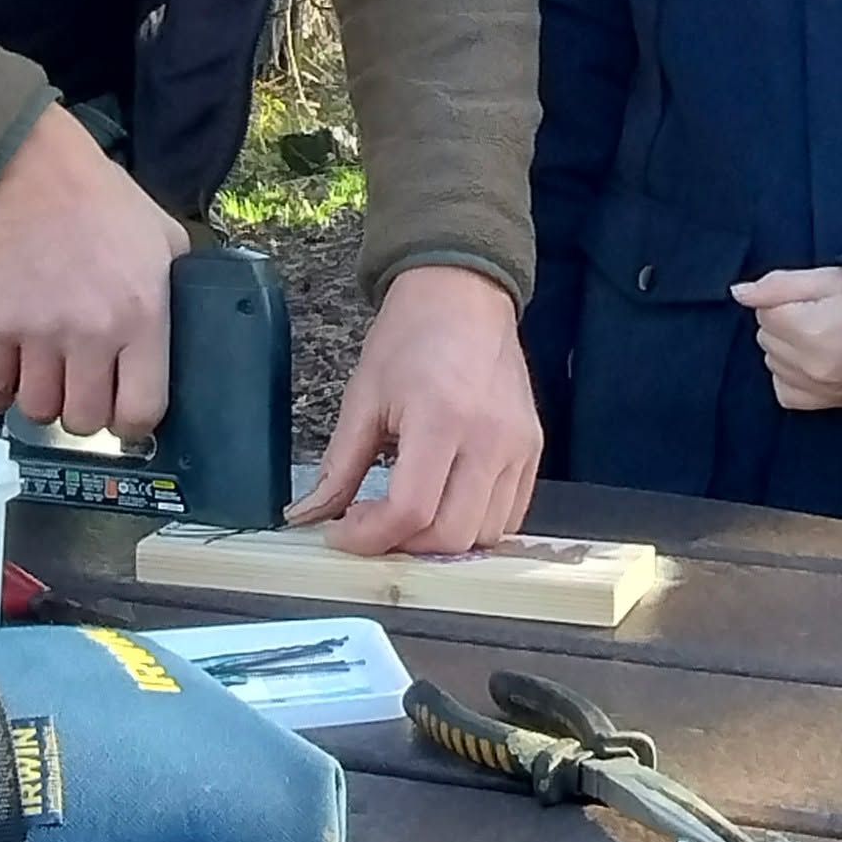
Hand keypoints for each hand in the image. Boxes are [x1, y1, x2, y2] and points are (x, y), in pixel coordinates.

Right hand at [0, 105, 190, 436]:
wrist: (31, 169)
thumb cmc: (105, 202)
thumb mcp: (166, 240)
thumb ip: (178, 291)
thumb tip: (191, 332)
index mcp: (144, 315)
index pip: (142, 409)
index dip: (134, 424)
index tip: (126, 417)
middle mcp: (92, 332)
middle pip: (85, 419)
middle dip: (86, 414)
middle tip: (84, 392)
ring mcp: (38, 331)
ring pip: (38, 409)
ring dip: (43, 402)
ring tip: (47, 381)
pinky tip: (7, 380)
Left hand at [286, 265, 542, 555]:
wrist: (462, 296)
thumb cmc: (410, 337)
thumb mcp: (362, 396)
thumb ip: (338, 466)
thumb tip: (308, 515)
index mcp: (440, 418)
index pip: (410, 508)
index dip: (369, 536)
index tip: (343, 533)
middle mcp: (489, 438)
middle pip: (450, 535)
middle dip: (403, 545)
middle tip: (372, 527)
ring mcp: (518, 447)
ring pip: (484, 535)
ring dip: (440, 542)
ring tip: (407, 516)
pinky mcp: (533, 450)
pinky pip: (510, 515)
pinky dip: (474, 526)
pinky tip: (443, 505)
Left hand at [730, 266, 841, 410]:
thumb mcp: (827, 280)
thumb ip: (778, 284)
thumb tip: (737, 293)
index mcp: (813, 330)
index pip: (764, 311)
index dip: (785, 301)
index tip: (812, 302)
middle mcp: (812, 365)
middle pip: (766, 336)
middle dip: (785, 323)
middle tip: (820, 319)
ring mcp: (816, 389)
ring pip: (771, 360)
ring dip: (788, 349)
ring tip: (822, 339)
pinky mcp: (819, 404)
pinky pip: (781, 388)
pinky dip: (792, 374)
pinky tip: (815, 362)